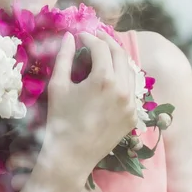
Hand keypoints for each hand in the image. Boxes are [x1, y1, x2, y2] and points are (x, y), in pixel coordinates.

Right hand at [43, 31, 137, 174]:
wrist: (71, 156)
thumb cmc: (60, 120)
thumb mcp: (58, 85)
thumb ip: (64, 57)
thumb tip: (69, 36)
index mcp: (104, 79)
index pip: (101, 47)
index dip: (89, 37)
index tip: (80, 35)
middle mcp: (123, 89)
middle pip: (119, 54)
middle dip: (107, 42)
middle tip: (95, 37)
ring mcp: (131, 103)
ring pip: (129, 70)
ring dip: (117, 58)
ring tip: (104, 53)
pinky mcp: (133, 116)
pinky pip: (131, 89)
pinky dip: (122, 78)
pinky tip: (111, 76)